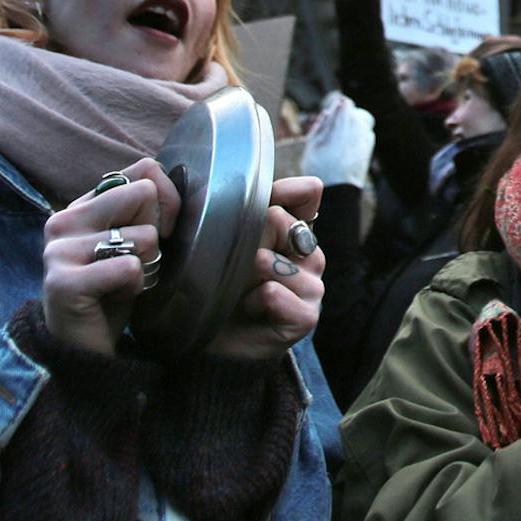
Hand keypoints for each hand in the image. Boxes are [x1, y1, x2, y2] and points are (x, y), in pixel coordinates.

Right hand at [41, 158, 180, 354]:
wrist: (83, 349)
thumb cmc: (113, 291)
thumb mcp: (131, 241)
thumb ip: (142, 209)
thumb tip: (163, 184)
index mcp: (81, 205)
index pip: (143, 170)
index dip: (165, 200)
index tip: (159, 232)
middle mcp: (63, 220)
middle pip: (144, 194)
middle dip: (155, 234)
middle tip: (133, 264)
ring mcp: (58, 251)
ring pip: (143, 235)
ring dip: (145, 266)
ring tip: (119, 284)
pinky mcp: (63, 283)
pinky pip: (129, 267)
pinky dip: (134, 286)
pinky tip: (113, 298)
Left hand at [207, 177, 325, 361]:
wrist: (207, 336)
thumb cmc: (216, 283)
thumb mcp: (228, 236)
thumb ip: (259, 205)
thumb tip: (310, 183)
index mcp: (294, 231)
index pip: (306, 194)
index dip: (285, 195)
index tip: (262, 207)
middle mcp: (310, 256)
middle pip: (283, 223)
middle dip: (251, 241)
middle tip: (238, 265)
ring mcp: (313, 287)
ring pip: (276, 261)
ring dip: (247, 276)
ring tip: (239, 291)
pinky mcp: (306, 317)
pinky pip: (275, 292)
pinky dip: (254, 301)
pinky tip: (248, 309)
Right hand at [301, 93, 375, 187]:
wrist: (339, 189)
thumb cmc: (321, 167)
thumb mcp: (313, 145)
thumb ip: (321, 125)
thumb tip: (328, 111)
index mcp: (343, 124)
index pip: (346, 104)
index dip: (338, 106)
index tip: (331, 115)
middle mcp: (358, 128)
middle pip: (355, 111)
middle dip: (345, 115)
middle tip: (333, 127)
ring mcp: (366, 137)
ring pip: (362, 120)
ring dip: (352, 124)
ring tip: (339, 138)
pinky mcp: (369, 146)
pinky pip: (365, 132)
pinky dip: (357, 134)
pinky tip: (347, 145)